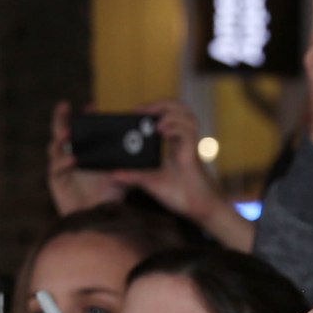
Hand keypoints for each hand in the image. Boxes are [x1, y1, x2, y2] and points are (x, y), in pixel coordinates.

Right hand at [47, 101, 122, 215]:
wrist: (99, 219)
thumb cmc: (108, 197)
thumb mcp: (122, 175)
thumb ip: (129, 163)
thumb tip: (144, 151)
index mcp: (85, 151)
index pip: (83, 130)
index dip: (85, 117)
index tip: (92, 106)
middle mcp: (70, 156)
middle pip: (61, 132)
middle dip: (61, 118)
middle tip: (64, 105)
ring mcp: (61, 168)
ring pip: (54, 148)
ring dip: (60, 139)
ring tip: (68, 133)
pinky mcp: (57, 182)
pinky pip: (56, 168)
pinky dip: (63, 162)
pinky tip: (73, 158)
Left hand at [109, 99, 225, 227]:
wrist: (198, 209)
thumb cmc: (180, 195)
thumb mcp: (150, 183)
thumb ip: (134, 176)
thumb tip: (114, 173)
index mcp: (175, 144)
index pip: (170, 115)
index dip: (156, 108)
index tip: (136, 111)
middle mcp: (184, 141)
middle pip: (180, 109)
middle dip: (161, 104)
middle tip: (141, 110)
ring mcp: (190, 146)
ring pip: (187, 116)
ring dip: (169, 112)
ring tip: (152, 120)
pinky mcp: (193, 155)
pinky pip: (188, 133)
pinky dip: (175, 128)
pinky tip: (161, 131)